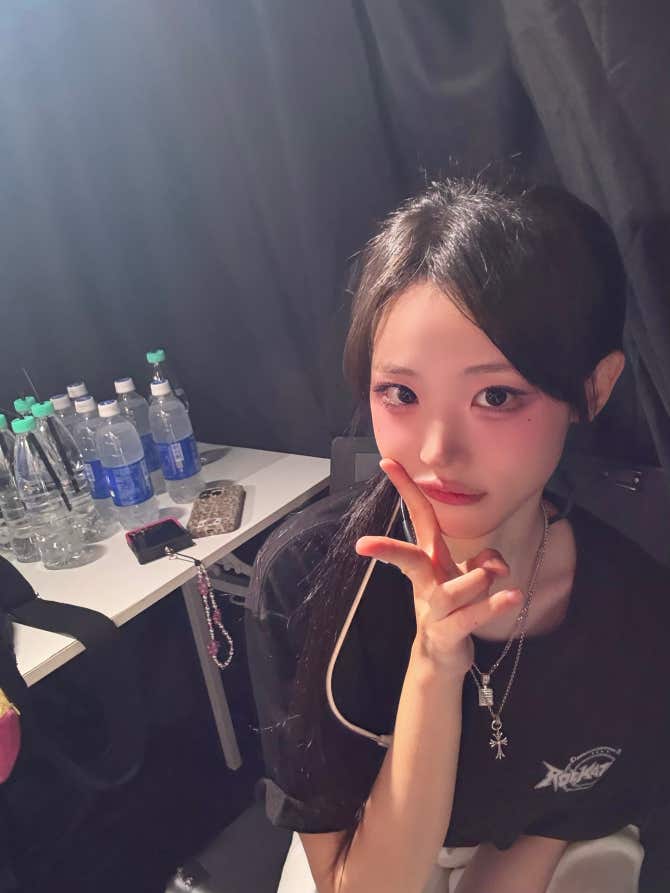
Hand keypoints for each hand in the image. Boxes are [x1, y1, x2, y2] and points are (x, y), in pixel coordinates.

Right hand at [355, 458, 522, 678]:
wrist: (441, 658)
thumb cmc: (454, 608)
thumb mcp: (469, 578)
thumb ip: (486, 562)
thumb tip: (495, 563)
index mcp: (430, 560)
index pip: (418, 517)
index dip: (405, 490)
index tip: (387, 462)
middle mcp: (428, 582)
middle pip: (408, 560)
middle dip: (388, 550)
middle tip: (363, 545)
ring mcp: (435, 611)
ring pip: (448, 592)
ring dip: (473, 580)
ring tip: (493, 575)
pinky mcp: (448, 635)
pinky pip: (468, 620)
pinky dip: (491, 607)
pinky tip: (512, 597)